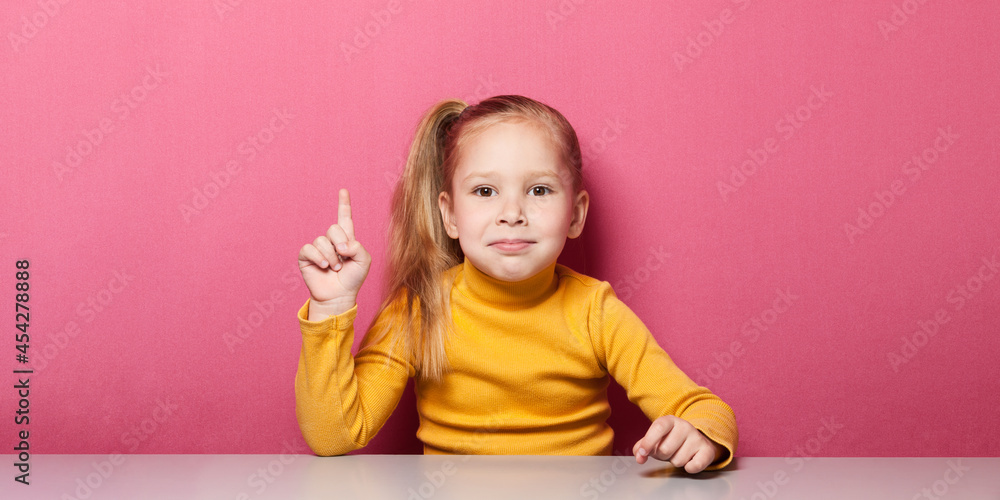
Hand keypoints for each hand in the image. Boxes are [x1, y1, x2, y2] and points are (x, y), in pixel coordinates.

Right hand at [297, 189, 371, 308]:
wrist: (339, 296)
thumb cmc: (353, 279)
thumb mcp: (363, 260)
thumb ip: (357, 246)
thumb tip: (341, 245)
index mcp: (346, 239)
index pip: (344, 218)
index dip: (344, 204)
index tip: (343, 190)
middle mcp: (331, 241)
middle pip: (333, 228)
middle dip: (341, 243)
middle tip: (344, 258)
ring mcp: (318, 248)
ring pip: (322, 241)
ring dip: (331, 257)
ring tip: (335, 268)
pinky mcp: (306, 257)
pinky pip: (309, 249)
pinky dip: (319, 258)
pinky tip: (323, 267)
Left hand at [632, 415, 723, 472]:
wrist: (696, 440)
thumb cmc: (671, 440)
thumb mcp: (656, 438)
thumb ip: (642, 446)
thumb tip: (639, 456)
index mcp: (670, 420)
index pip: (658, 428)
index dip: (648, 442)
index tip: (642, 454)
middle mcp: (685, 426)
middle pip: (665, 450)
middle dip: (662, 456)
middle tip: (667, 452)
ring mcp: (697, 438)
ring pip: (677, 461)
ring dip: (675, 462)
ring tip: (679, 453)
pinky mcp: (707, 450)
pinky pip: (693, 466)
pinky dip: (689, 468)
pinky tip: (690, 461)